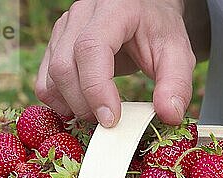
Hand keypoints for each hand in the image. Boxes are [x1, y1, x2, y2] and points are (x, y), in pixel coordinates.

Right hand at [35, 0, 195, 127]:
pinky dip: (59, 102)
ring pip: (51, 76)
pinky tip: (81, 108)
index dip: (96, 89)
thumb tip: (169, 116)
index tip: (111, 119)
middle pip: (64, 66)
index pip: (91, 48)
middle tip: (109, 121)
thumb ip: (176, 84)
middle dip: (83, 104)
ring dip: (70, 105)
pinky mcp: (56, 44)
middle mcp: (81, 15)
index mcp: (113, 9)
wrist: (144, 11)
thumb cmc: (159, 30)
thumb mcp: (177, 54)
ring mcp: (64, 28)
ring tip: (98, 115)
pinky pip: (45, 80)